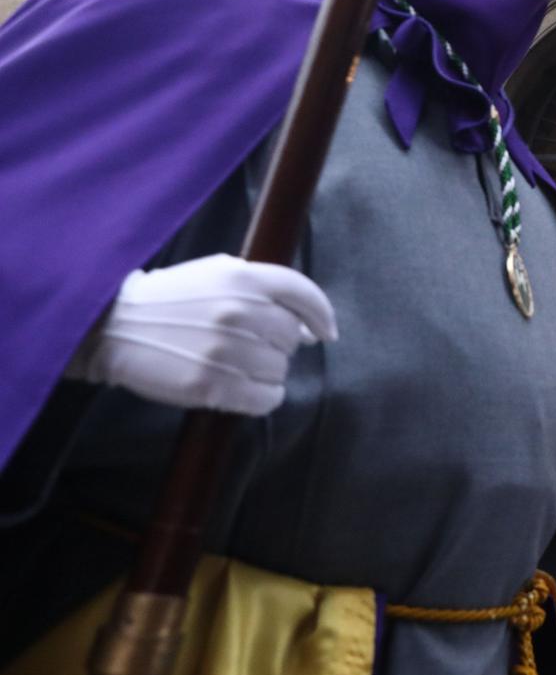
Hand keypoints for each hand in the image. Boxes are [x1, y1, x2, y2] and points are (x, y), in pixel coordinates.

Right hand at [68, 254, 335, 415]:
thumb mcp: (216, 275)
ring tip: (235, 365)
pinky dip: (262, 398)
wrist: (112, 326)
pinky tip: (244, 390)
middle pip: (292, 339)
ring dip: (266, 373)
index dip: (321, 316)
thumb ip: (265, 291)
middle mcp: (239, 311)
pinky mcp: (210, 385)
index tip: (325, 334)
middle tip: (247, 346)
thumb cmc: (170, 299)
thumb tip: (312, 328)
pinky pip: (265, 399)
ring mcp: (225, 349)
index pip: (304, 295)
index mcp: (243, 277)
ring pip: (279, 371)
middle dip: (277, 345)